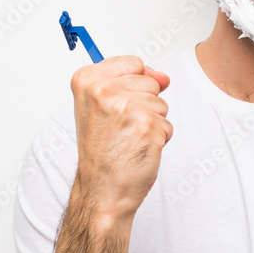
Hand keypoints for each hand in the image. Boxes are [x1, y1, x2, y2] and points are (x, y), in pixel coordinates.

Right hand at [69, 55, 171, 220]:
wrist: (101, 189)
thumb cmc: (101, 152)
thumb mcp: (102, 106)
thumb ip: (131, 82)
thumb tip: (163, 77)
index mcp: (86, 80)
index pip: (134, 63)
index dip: (134, 85)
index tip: (116, 107)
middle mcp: (103, 91)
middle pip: (150, 81)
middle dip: (145, 105)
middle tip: (121, 128)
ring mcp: (126, 108)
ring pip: (161, 103)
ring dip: (152, 122)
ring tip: (129, 138)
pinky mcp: (147, 126)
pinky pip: (168, 123)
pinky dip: (159, 138)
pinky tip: (138, 149)